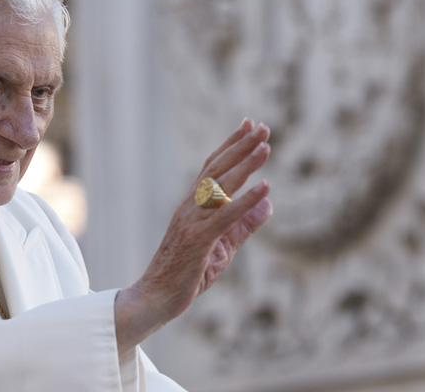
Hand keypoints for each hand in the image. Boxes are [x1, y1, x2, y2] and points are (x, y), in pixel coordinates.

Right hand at [115, 118, 272, 352]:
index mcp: (192, 206)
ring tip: (265, 147)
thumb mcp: (223, 246)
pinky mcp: (198, 240)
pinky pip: (225, 216)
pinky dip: (246, 200)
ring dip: (245, 164)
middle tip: (262, 127)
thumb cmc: (186, 274)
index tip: (249, 125)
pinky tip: (265, 187)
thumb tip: (269, 202)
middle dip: (240, 146)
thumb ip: (244, 224)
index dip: (231, 145)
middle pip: (216, 169)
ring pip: (220, 185)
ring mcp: (191, 222)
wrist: (155, 298)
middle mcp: (189, 207)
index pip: (212, 168)